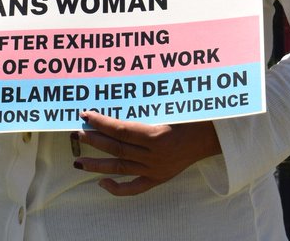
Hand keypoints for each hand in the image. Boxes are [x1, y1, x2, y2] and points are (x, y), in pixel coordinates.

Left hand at [72, 111, 220, 195]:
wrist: (211, 135)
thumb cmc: (192, 115)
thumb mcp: (170, 106)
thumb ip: (145, 108)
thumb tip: (116, 102)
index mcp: (158, 135)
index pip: (121, 130)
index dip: (101, 123)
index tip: (86, 115)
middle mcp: (155, 155)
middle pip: (117, 149)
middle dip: (95, 140)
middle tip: (77, 132)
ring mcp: (156, 169)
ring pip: (121, 168)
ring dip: (97, 164)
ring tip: (79, 160)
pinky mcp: (159, 178)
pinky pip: (134, 187)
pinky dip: (117, 188)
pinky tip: (101, 182)